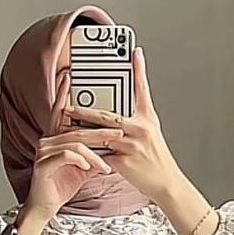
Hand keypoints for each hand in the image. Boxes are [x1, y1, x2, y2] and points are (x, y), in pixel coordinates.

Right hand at [25, 68, 124, 218]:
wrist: (45, 207)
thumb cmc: (61, 185)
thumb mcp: (83, 167)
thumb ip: (95, 154)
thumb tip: (113, 148)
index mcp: (56, 138)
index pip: (62, 112)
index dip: (65, 93)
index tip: (71, 76)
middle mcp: (48, 140)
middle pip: (76, 127)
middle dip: (100, 130)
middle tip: (119, 132)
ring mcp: (44, 151)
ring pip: (75, 142)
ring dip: (95, 152)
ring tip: (108, 162)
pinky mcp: (43, 164)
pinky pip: (67, 155)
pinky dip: (82, 160)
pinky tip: (89, 168)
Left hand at [63, 47, 182, 203]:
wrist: (165, 183)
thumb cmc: (156, 159)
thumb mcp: (151, 133)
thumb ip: (136, 120)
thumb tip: (117, 113)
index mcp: (148, 119)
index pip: (142, 90)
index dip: (139, 69)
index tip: (134, 51)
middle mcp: (141, 129)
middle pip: (109, 115)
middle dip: (87, 110)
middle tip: (70, 104)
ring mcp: (132, 146)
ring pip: (102, 134)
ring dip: (82, 130)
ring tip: (67, 124)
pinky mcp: (125, 162)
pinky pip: (102, 156)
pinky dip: (90, 153)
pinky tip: (77, 150)